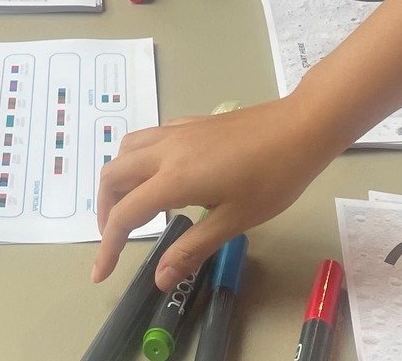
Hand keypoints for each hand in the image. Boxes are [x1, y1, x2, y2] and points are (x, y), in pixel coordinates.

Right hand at [93, 99, 342, 289]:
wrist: (300, 128)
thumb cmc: (272, 178)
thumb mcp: (234, 220)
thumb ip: (192, 248)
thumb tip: (160, 278)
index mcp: (173, 178)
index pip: (125, 213)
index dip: (108, 245)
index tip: (101, 272)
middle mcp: (167, 150)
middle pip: (114, 174)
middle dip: (105, 209)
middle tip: (116, 239)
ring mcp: (178, 132)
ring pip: (128, 149)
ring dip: (118, 179)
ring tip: (132, 208)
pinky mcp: (192, 123)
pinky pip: (150, 137)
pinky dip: (138, 159)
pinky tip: (159, 177)